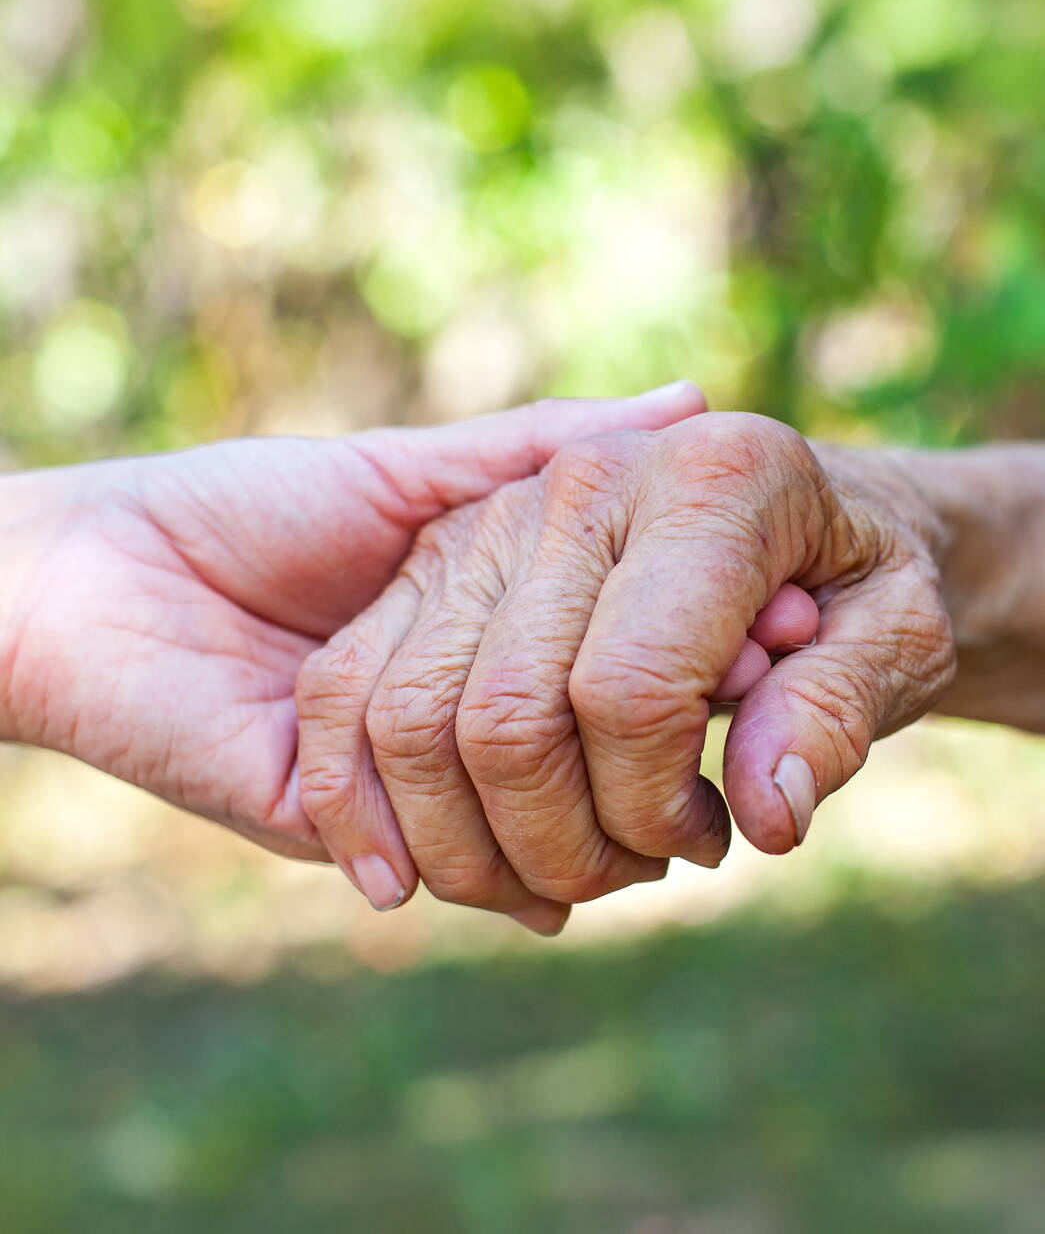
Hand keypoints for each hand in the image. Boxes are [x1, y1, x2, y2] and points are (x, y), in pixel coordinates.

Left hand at [0, 384, 704, 860]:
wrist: (97, 572)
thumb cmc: (246, 505)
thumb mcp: (422, 472)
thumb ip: (538, 450)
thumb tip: (690, 404)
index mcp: (476, 637)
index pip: (611, 674)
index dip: (697, 674)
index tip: (779, 659)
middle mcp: (448, 716)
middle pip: (584, 771)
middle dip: (658, 776)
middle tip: (746, 764)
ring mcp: (399, 779)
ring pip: (529, 840)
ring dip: (597, 842)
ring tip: (672, 832)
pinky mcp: (335, 827)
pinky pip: (444, 873)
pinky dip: (508, 882)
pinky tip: (564, 882)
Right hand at [295, 411, 951, 932]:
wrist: (789, 506)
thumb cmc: (854, 578)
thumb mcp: (900, 634)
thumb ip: (839, 712)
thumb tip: (764, 816)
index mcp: (712, 484)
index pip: (629, 691)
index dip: (652, 809)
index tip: (708, 838)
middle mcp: (579, 487)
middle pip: (504, 721)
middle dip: (562, 845)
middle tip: (637, 870)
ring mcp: (489, 517)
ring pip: (410, 720)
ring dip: (468, 849)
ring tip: (557, 877)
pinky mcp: (428, 554)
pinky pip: (350, 688)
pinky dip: (358, 801)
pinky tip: (405, 880)